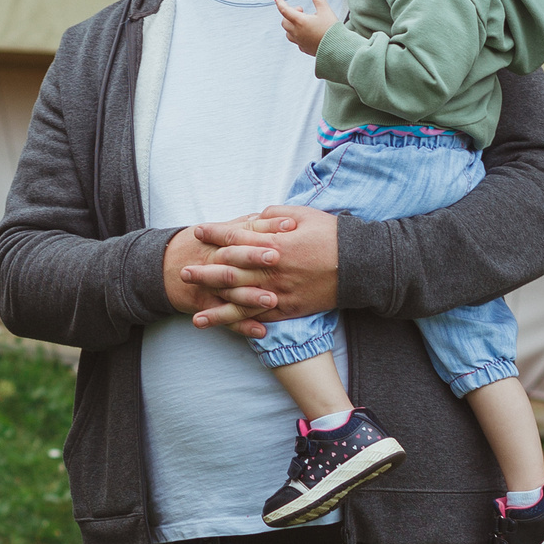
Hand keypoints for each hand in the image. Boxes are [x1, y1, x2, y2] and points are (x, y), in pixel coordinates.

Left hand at [169, 205, 339, 336]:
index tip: (197, 231)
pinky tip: (227, 328)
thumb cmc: (332, 235)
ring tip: (194, 316)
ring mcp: (280, 293)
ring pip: (241, 304)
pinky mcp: (289, 309)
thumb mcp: (303, 214)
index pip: (236, 237)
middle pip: (230, 273)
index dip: (215, 234)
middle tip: (183, 273)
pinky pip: (261, 317)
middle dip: (205, 274)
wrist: (360, 265)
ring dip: (216, 310)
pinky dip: (242, 324)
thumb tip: (254, 218)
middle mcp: (272, 271)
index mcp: (273, 244)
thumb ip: (274, 216)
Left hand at [273, 0, 335, 55]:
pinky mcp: (305, 49)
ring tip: (303, 22)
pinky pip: (296, 41)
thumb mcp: (325, 10)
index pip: (285, 10)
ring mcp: (300, 42)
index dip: (280, 3)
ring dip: (291, 25)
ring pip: (288, 33)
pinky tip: (306, 33)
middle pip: (285, 22)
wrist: (338, 49)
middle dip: (289, 14)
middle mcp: (297, 32)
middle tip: (302, 10)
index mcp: (300, 22)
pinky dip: (298, 35)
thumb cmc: (331, 29)